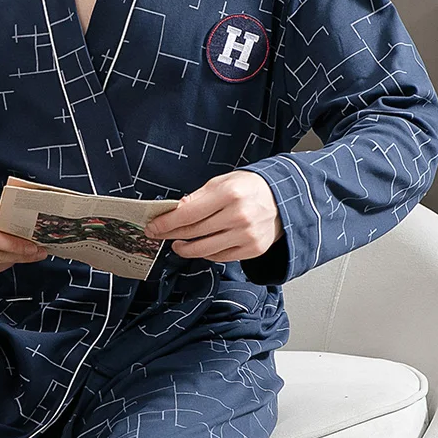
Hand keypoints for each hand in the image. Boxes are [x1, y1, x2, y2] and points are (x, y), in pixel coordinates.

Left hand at [143, 170, 283, 261]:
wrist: (284, 199)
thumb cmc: (250, 188)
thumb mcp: (223, 181)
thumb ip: (198, 196)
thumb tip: (175, 210)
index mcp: (230, 194)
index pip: (188, 214)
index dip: (166, 222)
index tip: (153, 226)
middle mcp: (239, 216)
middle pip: (193, 232)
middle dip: (170, 234)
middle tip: (158, 235)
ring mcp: (247, 235)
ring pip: (204, 249)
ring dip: (185, 249)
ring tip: (177, 244)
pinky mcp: (253, 249)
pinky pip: (220, 257)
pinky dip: (206, 254)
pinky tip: (199, 247)